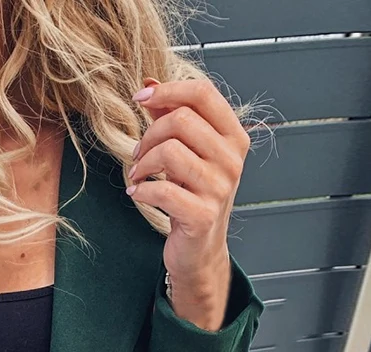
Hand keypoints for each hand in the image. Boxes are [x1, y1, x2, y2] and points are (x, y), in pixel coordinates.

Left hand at [126, 77, 250, 330]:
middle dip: (149, 135)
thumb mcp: (186, 152)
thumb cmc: (192, 195)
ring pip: (169, 152)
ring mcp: (220, 188)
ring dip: (143, 163)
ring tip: (138, 175)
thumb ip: (171, 116)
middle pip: (181, 120)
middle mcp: (232, 159)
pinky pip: (162, 190)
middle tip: (138, 154)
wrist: (199, 248)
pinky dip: (141, 190)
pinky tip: (138, 194)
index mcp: (233, 136)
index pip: (203, 93)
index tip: (139, 98)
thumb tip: (149, 84)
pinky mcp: (202, 215)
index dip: (167, 90)